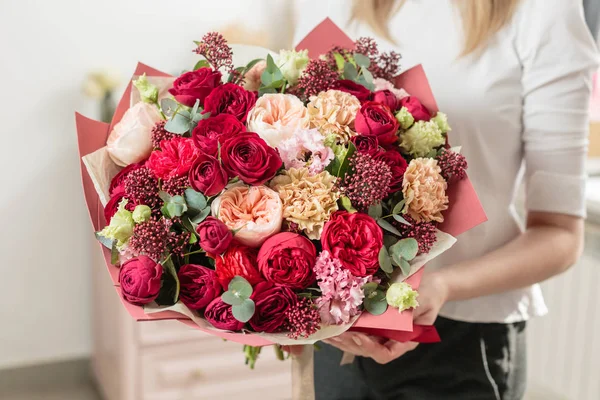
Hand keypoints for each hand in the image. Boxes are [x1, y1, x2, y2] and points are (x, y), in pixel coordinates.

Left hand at [322, 271, 449, 363]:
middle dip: (349, 343)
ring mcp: (382, 332)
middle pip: (367, 350)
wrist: (432, 285)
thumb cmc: (430, 294)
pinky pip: (358, 330)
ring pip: (359, 343)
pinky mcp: (375, 323)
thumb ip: (409, 311)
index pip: (385, 353)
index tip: (357, 336)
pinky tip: (330, 325)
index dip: (369, 347)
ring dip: (342, 340)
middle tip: (333, 335)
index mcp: (406, 341)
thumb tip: (392, 315)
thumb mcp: (424, 302)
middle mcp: (391, 340)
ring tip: (326, 334)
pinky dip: (344, 329)